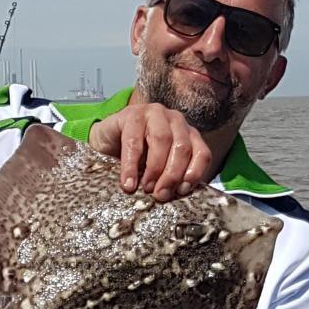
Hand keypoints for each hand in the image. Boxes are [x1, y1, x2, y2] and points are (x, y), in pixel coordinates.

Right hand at [88, 103, 211, 201]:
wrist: (106, 144)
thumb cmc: (138, 160)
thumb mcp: (160, 170)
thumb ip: (172, 178)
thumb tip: (178, 195)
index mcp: (188, 135)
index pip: (202, 153)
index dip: (194, 174)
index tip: (181, 191)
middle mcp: (176, 121)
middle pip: (182, 148)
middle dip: (172, 175)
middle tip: (161, 195)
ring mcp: (154, 113)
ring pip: (162, 140)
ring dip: (155, 168)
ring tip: (146, 188)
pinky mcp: (132, 114)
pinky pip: (134, 141)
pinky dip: (131, 166)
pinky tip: (128, 183)